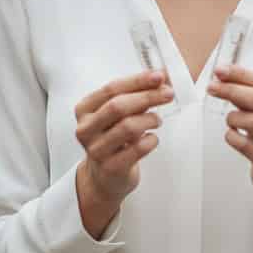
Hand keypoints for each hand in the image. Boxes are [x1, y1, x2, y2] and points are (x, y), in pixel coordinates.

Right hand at [74, 70, 173, 236]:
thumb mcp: (116, 116)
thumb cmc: (113, 139)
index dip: (137, 81)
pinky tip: (152, 138)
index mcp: (84, 110)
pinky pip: (138, 149)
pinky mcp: (111, 167)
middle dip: (147, 97)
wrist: (104, 177)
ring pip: (128, 127)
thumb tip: (160, 79)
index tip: (159, 76)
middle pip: (118, 106)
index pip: (111, 89)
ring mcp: (96, 150)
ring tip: (157, 120)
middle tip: (167, 94)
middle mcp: (86, 129)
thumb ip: (134, 96)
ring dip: (150, 119)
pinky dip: (151, 140)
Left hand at [207, 65, 252, 231]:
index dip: (241, 75)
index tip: (220, 71)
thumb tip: (224, 77)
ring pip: (252, 121)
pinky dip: (231, 136)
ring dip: (232, 117)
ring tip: (231, 120)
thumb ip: (251, 95)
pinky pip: (243, 144)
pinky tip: (232, 134)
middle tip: (213, 87)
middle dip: (232, 90)